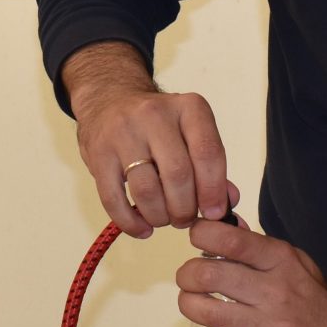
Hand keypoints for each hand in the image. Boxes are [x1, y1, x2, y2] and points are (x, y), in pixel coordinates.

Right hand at [62, 42, 239, 236]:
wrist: (109, 98)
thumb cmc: (158, 123)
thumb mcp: (190, 130)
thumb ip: (211, 165)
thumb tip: (227, 202)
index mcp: (189, 108)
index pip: (208, 153)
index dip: (213, 190)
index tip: (213, 213)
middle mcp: (155, 115)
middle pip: (178, 175)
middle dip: (185, 209)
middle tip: (185, 219)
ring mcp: (123, 133)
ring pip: (147, 190)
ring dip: (159, 216)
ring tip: (163, 218)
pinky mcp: (98, 154)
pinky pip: (114, 199)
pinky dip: (131, 222)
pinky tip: (143, 228)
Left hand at [175, 218, 326, 326]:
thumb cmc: (315, 296)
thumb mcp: (294, 261)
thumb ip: (256, 246)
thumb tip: (220, 225)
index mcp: (279, 260)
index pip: (229, 238)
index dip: (200, 234)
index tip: (195, 240)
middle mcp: (274, 290)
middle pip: (208, 275)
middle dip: (186, 276)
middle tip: (189, 280)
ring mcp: (271, 326)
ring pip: (208, 313)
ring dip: (189, 307)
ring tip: (192, 306)